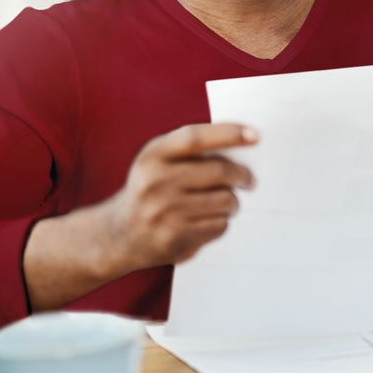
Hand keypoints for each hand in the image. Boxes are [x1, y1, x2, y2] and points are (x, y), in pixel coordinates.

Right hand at [99, 123, 257, 273]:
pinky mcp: (173, 239)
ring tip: (226, 202)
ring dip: (233, 202)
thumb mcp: (158, 161)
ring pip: (225, 200)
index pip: (194, 138)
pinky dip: (222, 222)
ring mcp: (163, 213)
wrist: (118, 234)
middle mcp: (155, 182)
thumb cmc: (151, 189)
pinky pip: (219, 225)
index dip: (228, 133)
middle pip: (219, 171)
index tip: (254, 135)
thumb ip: (192, 150)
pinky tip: (208, 220)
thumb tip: (244, 144)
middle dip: (242, 175)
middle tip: (249, 179)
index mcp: (152, 156)